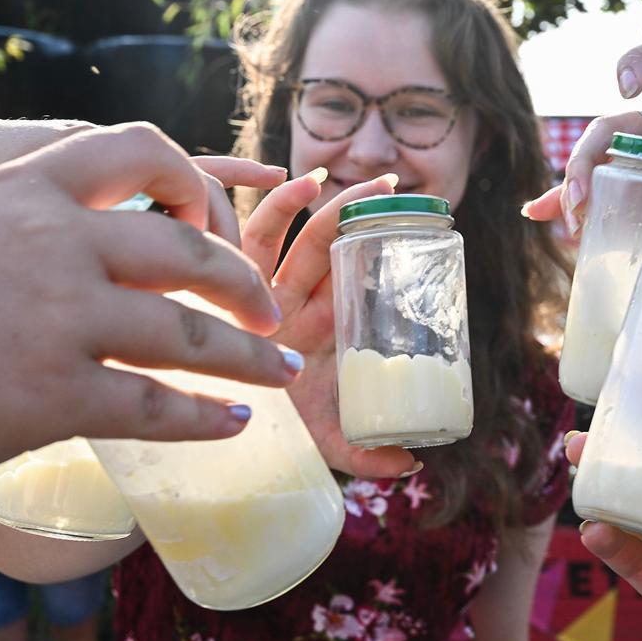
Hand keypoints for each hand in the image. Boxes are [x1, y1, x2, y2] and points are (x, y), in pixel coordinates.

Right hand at [0, 123, 302, 488]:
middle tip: (270, 316)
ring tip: (283, 373)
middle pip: (194, 254)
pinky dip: (208, 419)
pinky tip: (234, 426)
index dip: (200, 185)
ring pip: (193, 336)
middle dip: (247, 286)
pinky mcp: (53, 395)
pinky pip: (160, 407)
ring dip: (252, 359)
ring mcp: (58, 318)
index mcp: (27, 189)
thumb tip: (113, 248)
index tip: (217, 227)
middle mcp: (53, 242)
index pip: (143, 148)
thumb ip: (38, 228)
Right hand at [240, 171, 415, 479]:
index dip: (382, 248)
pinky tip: (295, 182)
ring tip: (347, 176)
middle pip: (329, 246)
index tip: (419, 221)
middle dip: (359, 211)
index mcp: (323, 328)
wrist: (222, 444)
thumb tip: (415, 464)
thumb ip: (369, 454)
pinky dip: (274, 209)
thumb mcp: (330, 443)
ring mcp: (260, 293)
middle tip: (395, 184)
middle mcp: (294, 304)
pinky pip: (251, 241)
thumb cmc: (278, 434)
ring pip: (293, 236)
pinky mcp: (229, 292)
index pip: (356, 277)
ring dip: (320, 204)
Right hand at [522, 42, 641, 255]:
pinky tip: (544, 217)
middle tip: (580, 201)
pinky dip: (570, 204)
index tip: (619, 85)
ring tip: (571, 224)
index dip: (635, 62)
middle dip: (586, 160)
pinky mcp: (635, 188)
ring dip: (574, 188)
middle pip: (608, 126)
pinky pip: (596, 191)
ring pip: (595, 161)